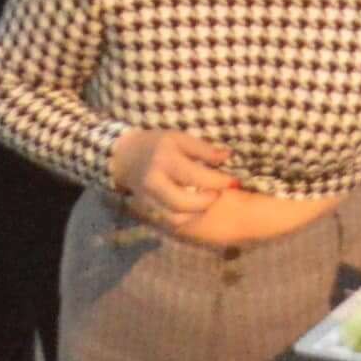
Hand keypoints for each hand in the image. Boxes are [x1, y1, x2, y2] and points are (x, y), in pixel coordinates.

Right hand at [111, 126, 241, 231]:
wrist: (125, 157)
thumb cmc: (158, 144)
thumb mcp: (179, 138)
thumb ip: (204, 149)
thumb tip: (228, 157)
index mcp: (164, 160)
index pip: (195, 175)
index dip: (219, 181)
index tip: (235, 182)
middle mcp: (154, 181)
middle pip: (184, 203)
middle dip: (207, 202)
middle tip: (219, 195)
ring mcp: (148, 198)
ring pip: (176, 217)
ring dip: (197, 214)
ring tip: (208, 203)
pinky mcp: (147, 209)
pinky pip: (169, 222)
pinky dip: (186, 219)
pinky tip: (196, 211)